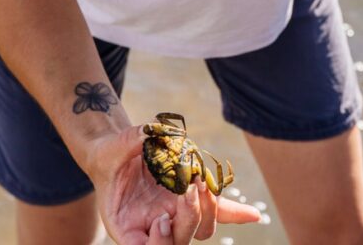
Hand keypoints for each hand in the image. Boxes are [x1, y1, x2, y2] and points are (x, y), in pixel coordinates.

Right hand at [87, 126, 260, 242]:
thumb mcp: (111, 150)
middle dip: (189, 218)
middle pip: (180, 240)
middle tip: (189, 188)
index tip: (162, 218)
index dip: (159, 242)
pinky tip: (253, 216)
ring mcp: (175, 216)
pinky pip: (217, 211)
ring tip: (203, 181)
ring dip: (208, 209)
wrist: (118, 154)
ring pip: (201, 230)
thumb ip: (129, 142)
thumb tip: (151, 130)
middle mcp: (154, 227)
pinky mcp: (191, 202)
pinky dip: (235, 213)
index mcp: (127, 226)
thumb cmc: (109, 156)